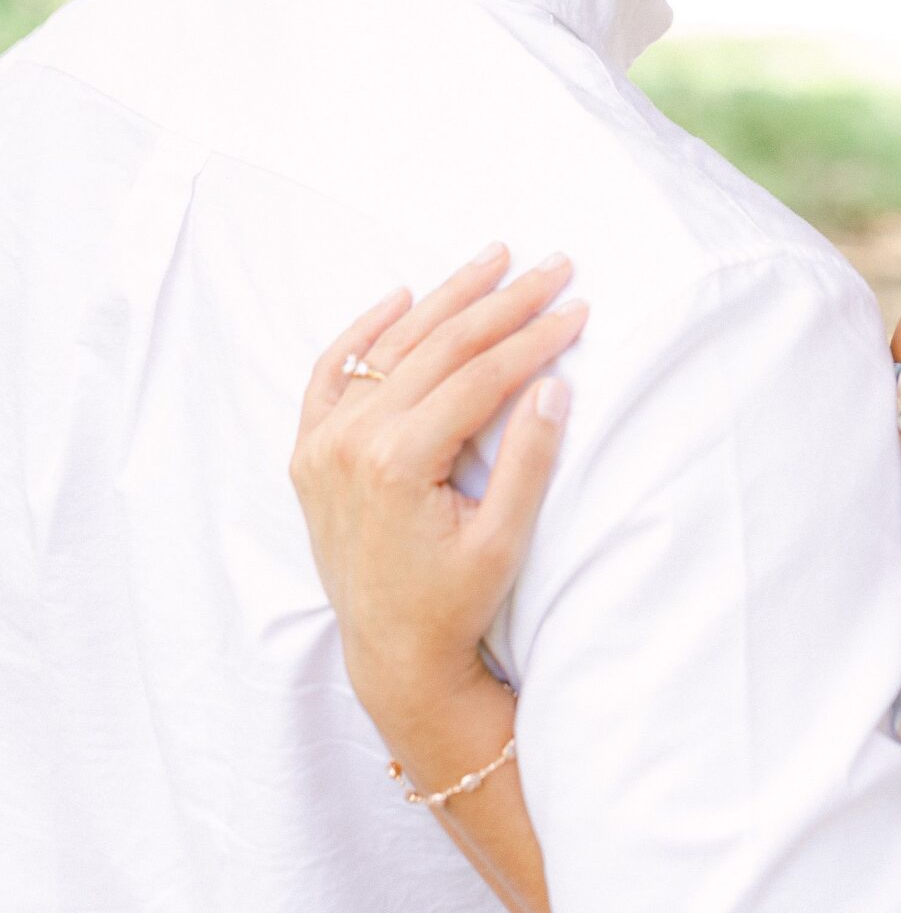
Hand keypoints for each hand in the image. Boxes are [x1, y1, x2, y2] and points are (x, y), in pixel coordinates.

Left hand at [290, 246, 584, 736]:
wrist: (392, 654)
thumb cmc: (453, 604)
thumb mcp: (503, 540)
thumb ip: (528, 460)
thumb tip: (553, 382)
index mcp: (397, 463)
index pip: (479, 377)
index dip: (534, 338)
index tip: (578, 308)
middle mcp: (352, 444)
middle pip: (440, 348)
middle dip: (503, 303)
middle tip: (551, 266)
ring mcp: (323, 445)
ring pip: (392, 347)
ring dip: (446, 298)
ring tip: (493, 259)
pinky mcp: (311, 452)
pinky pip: (333, 372)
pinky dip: (366, 331)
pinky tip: (400, 295)